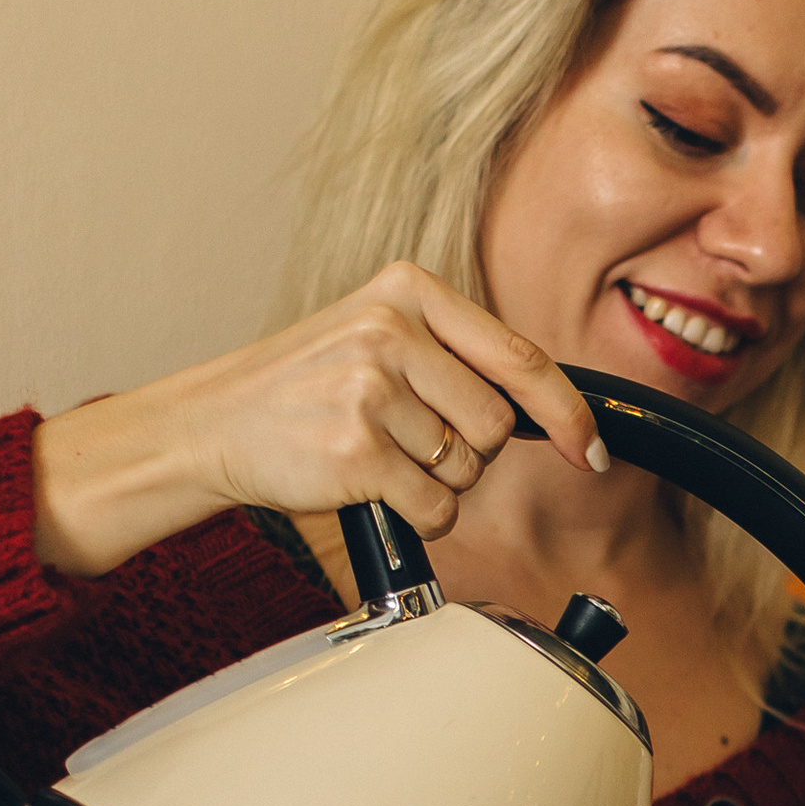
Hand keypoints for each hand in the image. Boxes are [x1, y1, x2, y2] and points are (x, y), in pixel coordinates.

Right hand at [31, 263, 606, 579]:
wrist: (214, 422)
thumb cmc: (305, 389)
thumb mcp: (377, 337)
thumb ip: (454, 356)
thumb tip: (552, 409)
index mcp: (407, 291)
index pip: (520, 357)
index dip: (566, 413)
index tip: (590, 448)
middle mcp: (391, 330)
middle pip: (496, 423)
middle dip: (468, 451)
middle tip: (409, 441)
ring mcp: (372, 389)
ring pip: (467, 468)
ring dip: (438, 482)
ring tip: (378, 455)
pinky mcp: (357, 449)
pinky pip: (436, 506)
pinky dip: (418, 514)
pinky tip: (371, 487)